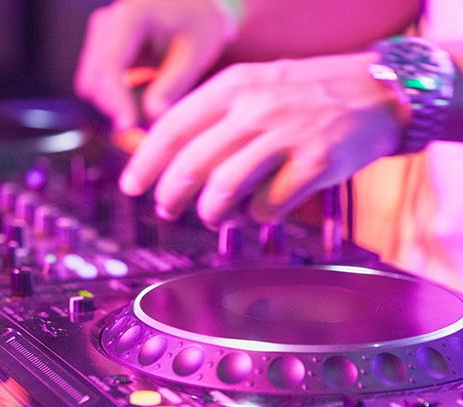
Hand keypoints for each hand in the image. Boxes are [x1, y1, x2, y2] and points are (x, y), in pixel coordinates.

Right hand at [74, 0, 234, 130]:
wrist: (195, 7)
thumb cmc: (198, 23)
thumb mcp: (194, 54)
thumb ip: (172, 85)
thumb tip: (152, 115)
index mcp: (130, 16)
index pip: (111, 65)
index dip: (115, 100)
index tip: (127, 126)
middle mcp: (106, 24)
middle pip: (94, 80)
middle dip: (116, 108)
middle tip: (146, 126)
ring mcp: (100, 38)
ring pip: (93, 87)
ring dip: (117, 105)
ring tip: (151, 105)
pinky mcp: (102, 53)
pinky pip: (100, 87)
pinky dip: (118, 100)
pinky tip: (143, 98)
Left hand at [119, 51, 404, 226]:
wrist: (379, 91)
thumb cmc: (309, 95)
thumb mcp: (258, 85)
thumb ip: (217, 116)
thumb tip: (173, 156)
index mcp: (235, 85)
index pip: (173, 127)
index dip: (145, 162)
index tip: (131, 186)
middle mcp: (256, 107)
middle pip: (192, 163)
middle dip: (170, 195)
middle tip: (165, 210)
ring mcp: (286, 135)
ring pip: (224, 188)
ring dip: (210, 213)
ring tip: (211, 218)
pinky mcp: (314, 163)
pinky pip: (266, 205)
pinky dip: (255, 217)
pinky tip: (259, 212)